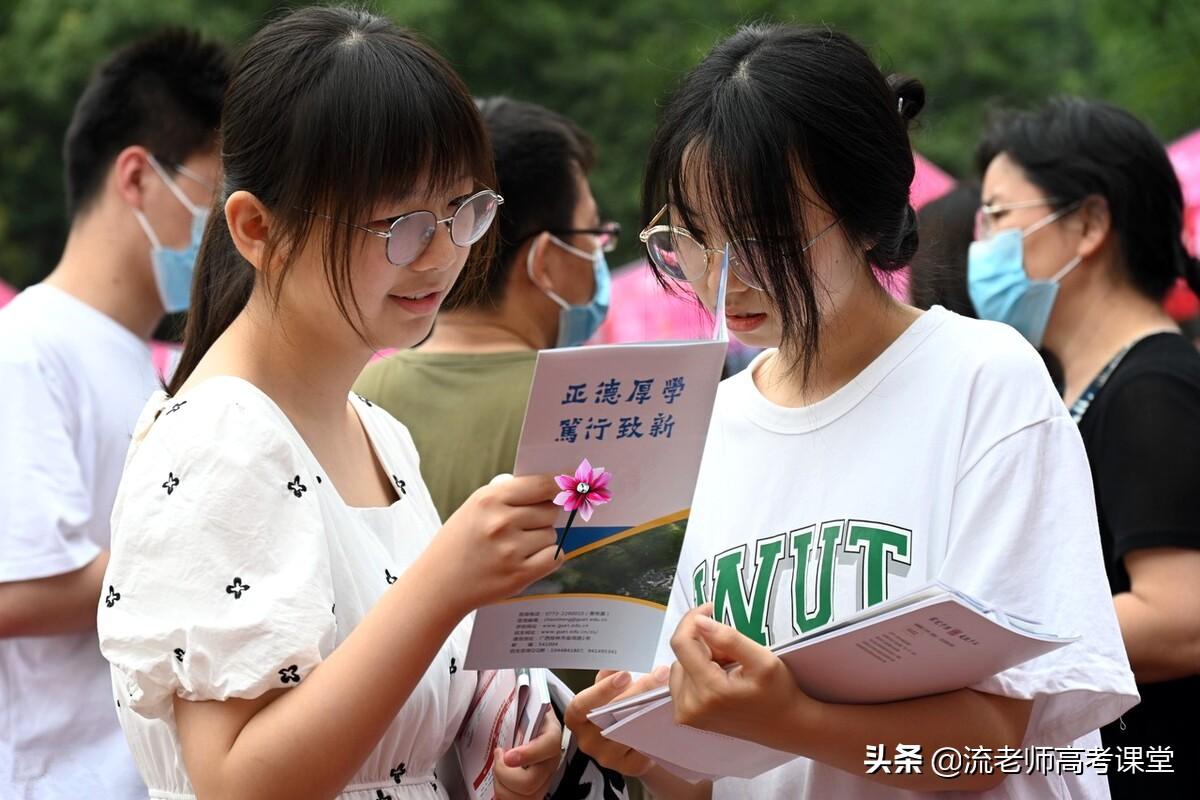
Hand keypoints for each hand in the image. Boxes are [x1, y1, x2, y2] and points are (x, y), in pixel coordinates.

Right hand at [425, 473, 560, 613]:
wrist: (438, 584)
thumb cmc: (459, 542)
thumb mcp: (474, 507)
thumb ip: (508, 494)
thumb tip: (550, 483)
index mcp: (489, 499)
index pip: (541, 484)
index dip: (560, 483)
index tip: (572, 482)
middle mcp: (501, 522)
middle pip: (550, 510)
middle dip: (544, 516)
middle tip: (524, 525)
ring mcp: (511, 550)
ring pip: (552, 535)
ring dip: (541, 539)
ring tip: (514, 547)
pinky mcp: (519, 575)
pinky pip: (555, 557)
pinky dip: (548, 558)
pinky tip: (529, 559)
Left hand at [494, 713, 562, 799]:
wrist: (536, 726)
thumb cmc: (529, 717)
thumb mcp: (527, 708)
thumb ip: (520, 707)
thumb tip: (509, 700)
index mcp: (551, 736)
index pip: (546, 747)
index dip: (526, 754)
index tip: (505, 754)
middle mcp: (551, 762)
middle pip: (530, 782)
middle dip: (504, 774)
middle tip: (498, 757)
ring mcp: (545, 780)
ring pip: (524, 797)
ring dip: (502, 786)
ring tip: (498, 770)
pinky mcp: (536, 792)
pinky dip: (504, 796)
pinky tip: (500, 782)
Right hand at [562, 666, 670, 777]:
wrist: (624, 737)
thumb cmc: (610, 708)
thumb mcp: (603, 690)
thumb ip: (606, 677)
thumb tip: (616, 661)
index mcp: (577, 719)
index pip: (582, 706)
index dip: (602, 690)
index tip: (625, 674)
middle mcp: (588, 742)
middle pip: (611, 718)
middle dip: (637, 694)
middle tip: (659, 675)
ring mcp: (608, 757)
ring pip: (630, 732)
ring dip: (652, 709)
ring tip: (669, 690)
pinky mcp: (630, 767)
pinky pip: (645, 747)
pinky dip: (657, 728)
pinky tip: (670, 712)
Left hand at [669, 604, 819, 746]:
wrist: (784, 726)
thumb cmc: (778, 693)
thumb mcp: (763, 660)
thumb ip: (730, 639)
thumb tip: (698, 621)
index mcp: (708, 690)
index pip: (681, 643)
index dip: (692, 619)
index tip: (711, 609)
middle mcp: (690, 706)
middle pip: (683, 654)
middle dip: (705, 645)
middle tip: (733, 653)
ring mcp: (686, 714)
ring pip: (681, 665)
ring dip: (700, 659)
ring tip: (728, 668)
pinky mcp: (687, 717)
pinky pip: (682, 681)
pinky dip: (697, 673)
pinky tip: (719, 679)